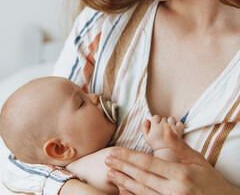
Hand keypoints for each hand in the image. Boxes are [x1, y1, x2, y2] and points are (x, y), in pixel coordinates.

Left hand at [105, 127, 239, 194]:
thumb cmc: (209, 179)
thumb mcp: (198, 159)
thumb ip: (179, 145)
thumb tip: (166, 129)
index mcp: (180, 173)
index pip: (148, 163)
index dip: (129, 157)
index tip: (115, 151)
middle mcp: (174, 189)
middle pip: (141, 176)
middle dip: (122, 167)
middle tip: (107, 160)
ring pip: (142, 190)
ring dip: (124, 182)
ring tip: (110, 174)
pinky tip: (122, 190)